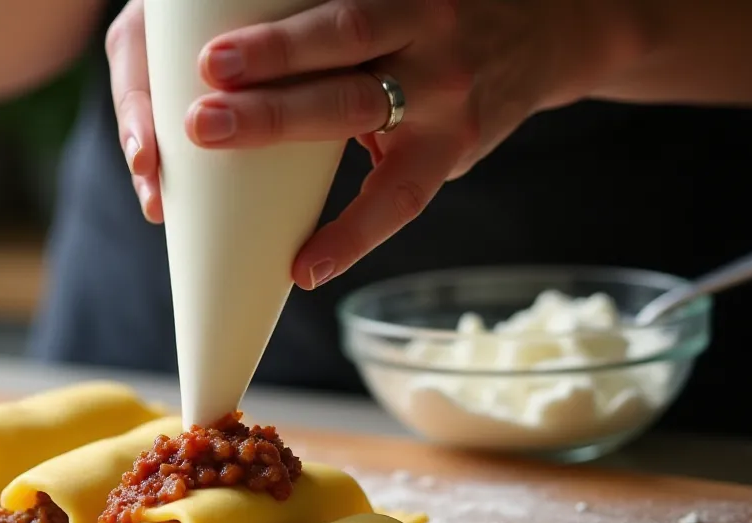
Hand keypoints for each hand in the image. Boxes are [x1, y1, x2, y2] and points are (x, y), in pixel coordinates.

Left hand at [107, 0, 643, 285]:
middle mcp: (427, 37)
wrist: (548, 33)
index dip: (277, 39)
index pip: (338, 13)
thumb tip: (227, 62)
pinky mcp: (453, 151)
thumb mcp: (401, 2)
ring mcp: (444, 97)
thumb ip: (340, 27)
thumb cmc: (441, 19)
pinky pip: (397, 203)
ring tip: (238, 177)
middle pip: (343, 50)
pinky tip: (305, 267)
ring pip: (361, 117)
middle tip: (202, 116)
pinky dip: (349, 238)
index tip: (209, 60)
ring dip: (290, 143)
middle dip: (269, 82)